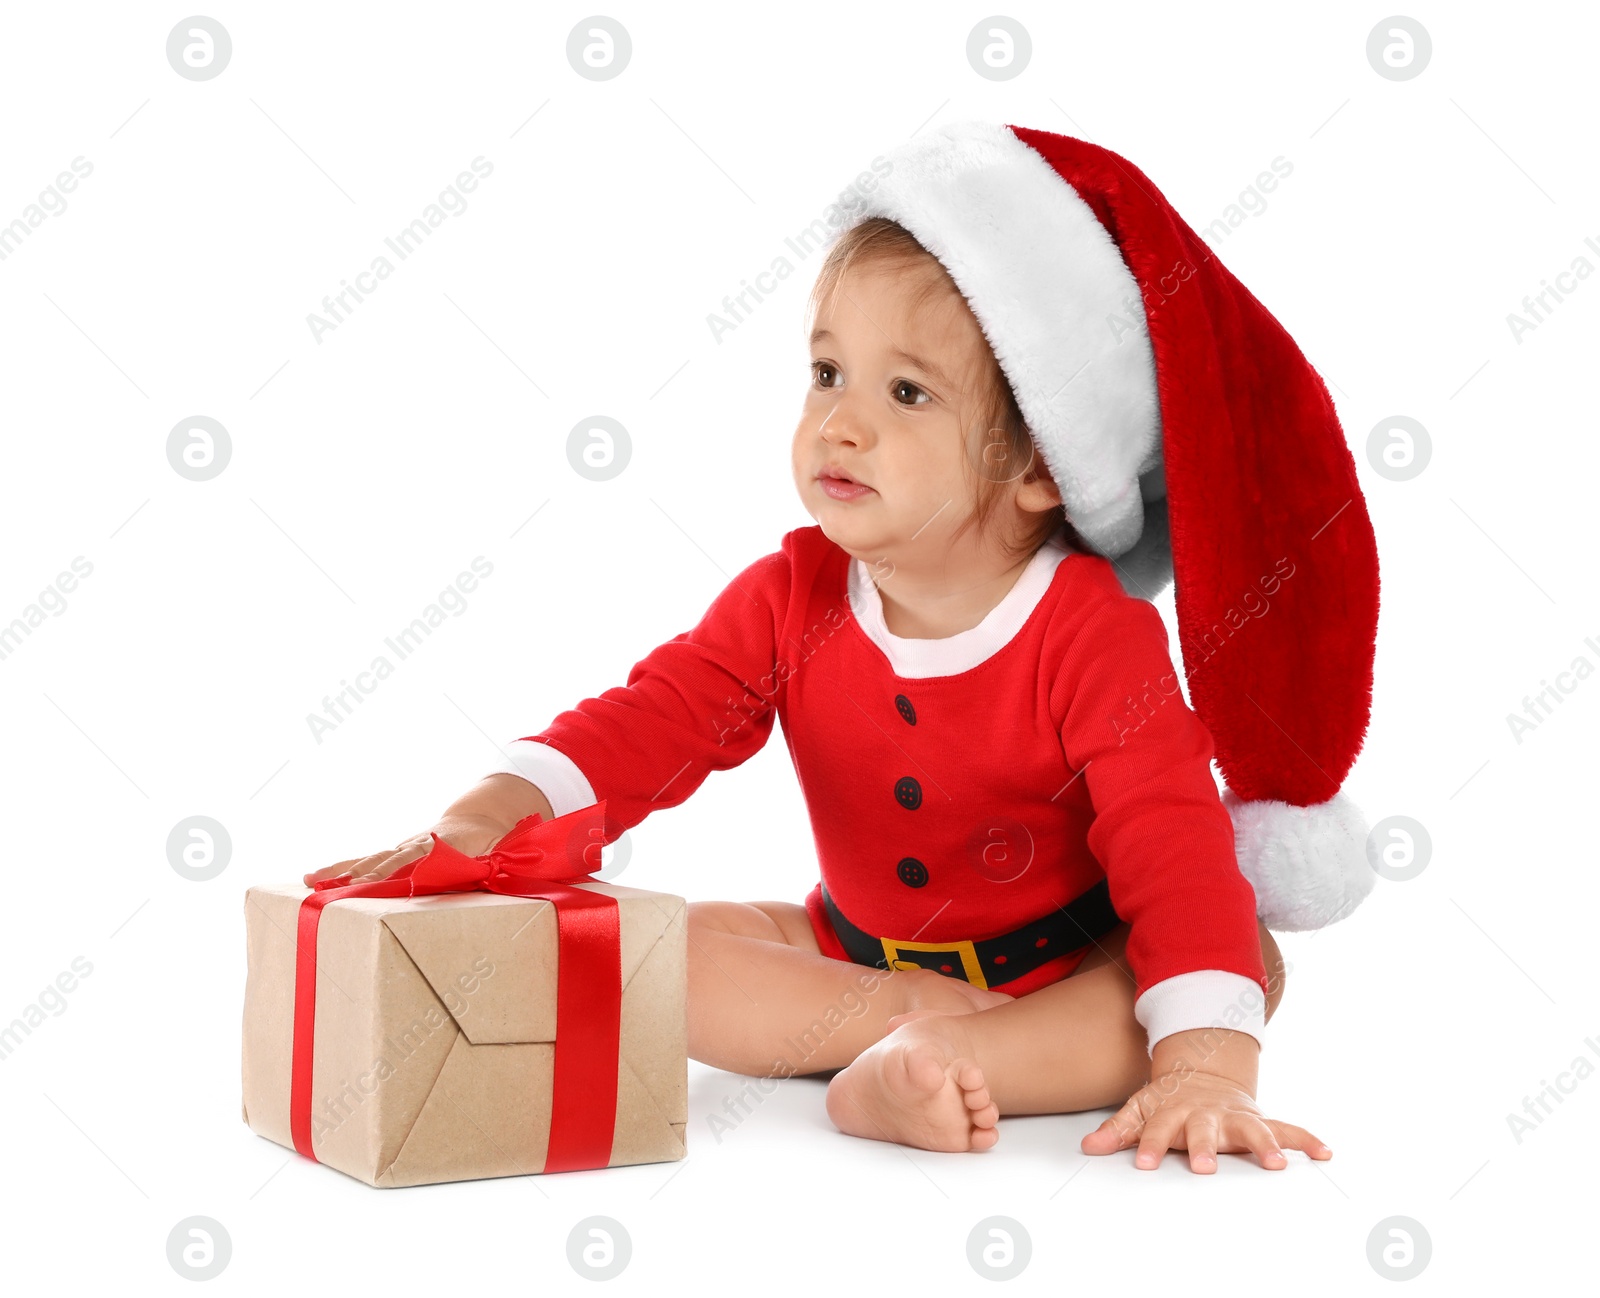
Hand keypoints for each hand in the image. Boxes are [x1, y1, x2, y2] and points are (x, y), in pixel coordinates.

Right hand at [302, 813, 509, 886]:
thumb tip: (486, 872)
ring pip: (369, 858)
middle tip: (340, 889)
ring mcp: (401, 847)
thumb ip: (487, 862)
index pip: (413, 859)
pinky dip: (341, 868)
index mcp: (439, 845)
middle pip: (385, 859)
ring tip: (312, 880)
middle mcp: (414, 844)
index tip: (378, 882)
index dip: (396, 871)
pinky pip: (365, 860)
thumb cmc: (485, 841)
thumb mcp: (492, 850)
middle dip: (364, 874)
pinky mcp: (392, 853)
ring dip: (342, 870)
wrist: (474, 819)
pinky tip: (316, 877)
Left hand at [1081, 1067, 1332, 1172]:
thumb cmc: (1170, 1100)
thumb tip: (1089, 1147)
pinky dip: (1306, 1140)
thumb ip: (1118, 1129)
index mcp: (1175, 1111)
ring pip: (1251, 1130)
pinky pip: (1287, 1129)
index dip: (1150, 1146)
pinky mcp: (1259, 1120)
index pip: (1158, 1130)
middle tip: (1203, 1167)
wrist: (1203, 1072)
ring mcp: (1235, 1116)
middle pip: (1204, 1131)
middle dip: (1204, 1148)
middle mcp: (1207, 1114)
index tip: (1145, 1163)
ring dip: (1265, 1146)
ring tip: (1277, 1164)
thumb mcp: (1140, 1108)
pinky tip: (1324, 1152)